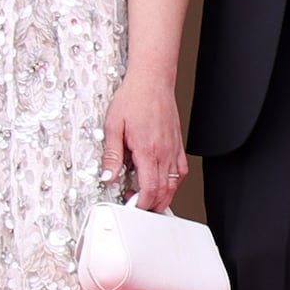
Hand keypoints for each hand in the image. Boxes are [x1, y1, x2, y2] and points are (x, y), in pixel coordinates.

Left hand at [102, 69, 186, 213]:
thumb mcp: (113, 127)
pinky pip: (181, 170)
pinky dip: (174, 182)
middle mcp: (164, 152)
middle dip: (152, 205)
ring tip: (150, 199)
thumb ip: (111, 155)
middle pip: (165, 191)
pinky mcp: (177, 145)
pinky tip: (164, 182)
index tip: (131, 206)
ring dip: (164, 196)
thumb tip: (108, 176)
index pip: (150, 188)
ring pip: (175, 183)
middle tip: (138, 207)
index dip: (142, 204)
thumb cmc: (133, 100)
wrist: (152, 82)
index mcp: (148, 151)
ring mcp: (174, 149)